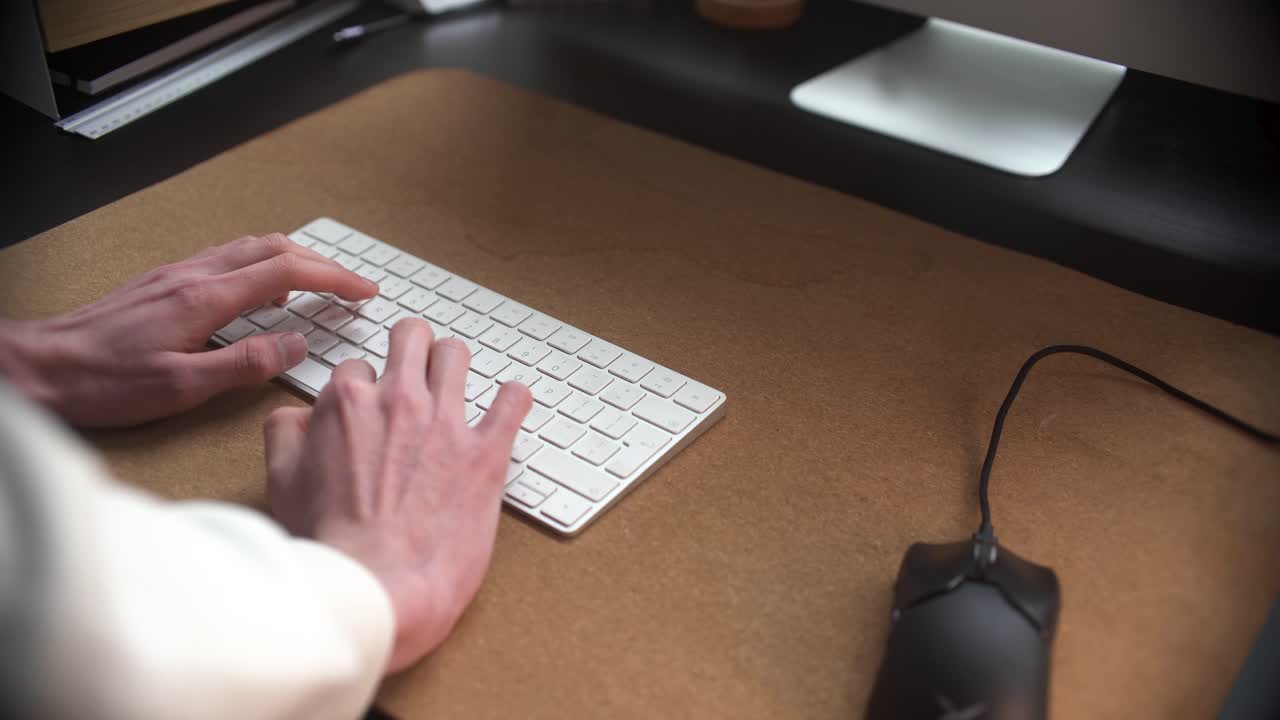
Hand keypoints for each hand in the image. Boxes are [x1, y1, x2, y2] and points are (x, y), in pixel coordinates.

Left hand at [0, 233, 376, 426]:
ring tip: (317, 286)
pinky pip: (226, 259)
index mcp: (205, 298)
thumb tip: (296, 345)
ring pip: (249, 248)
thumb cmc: (102, 383)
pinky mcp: (163, 283)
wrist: (40, 367)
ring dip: (291, 260)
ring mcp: (176, 274)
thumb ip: (245, 364)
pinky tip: (260, 294)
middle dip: (321, 263)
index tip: (364, 291)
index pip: (288, 272)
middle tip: (351, 287)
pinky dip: (260, 267)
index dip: (334, 278)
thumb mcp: (181, 387)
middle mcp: (193, 275)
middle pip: (273, 248)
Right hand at [263, 319, 532, 671]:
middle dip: (413, 347)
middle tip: (417, 366)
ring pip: (457, 355)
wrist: (377, 586)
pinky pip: (513, 401)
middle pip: (411, 338)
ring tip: (457, 381)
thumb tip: (299, 415)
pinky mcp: (486, 452)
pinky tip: (509, 404)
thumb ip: (287, 436)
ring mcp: (446, 423)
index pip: (357, 368)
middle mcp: (398, 402)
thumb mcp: (282, 484)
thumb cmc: (331, 546)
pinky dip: (513, 398)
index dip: (363, 390)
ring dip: (455, 363)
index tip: (370, 409)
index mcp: (347, 405)